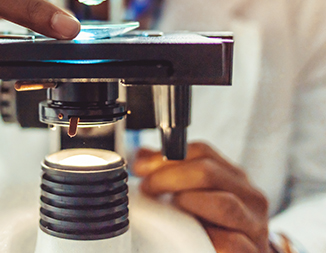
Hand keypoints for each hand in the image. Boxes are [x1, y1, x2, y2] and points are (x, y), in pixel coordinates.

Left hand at [132, 142, 270, 252]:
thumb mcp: (195, 198)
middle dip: (169, 177)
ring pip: (223, 204)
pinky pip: (231, 242)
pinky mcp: (252, 252)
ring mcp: (255, 226)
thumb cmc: (213, 231)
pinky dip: (206, 237)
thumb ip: (171, 176)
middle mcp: (250, 197)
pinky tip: (189, 237)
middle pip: (209, 172)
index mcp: (235, 178)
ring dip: (187, 203)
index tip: (141, 168)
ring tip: (169, 210)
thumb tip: (142, 158)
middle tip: (147, 188)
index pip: (202, 152)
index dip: (166, 157)